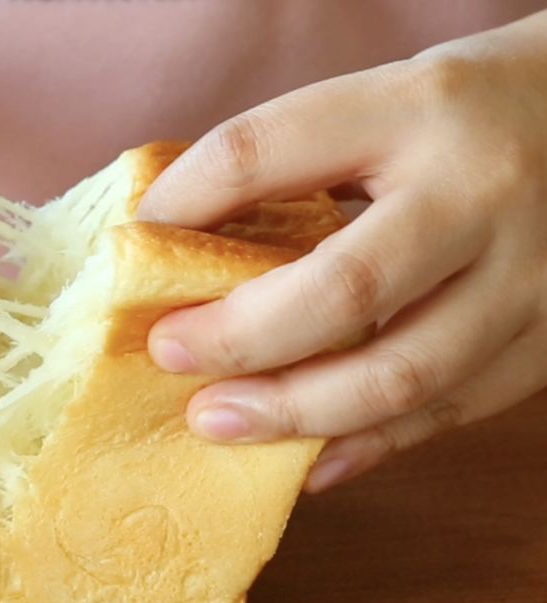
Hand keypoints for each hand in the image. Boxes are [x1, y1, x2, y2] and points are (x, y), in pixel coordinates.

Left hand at [137, 10, 546, 491]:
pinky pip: (447, 413)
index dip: (185, 199)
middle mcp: (480, 194)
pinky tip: (304, 460)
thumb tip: (179, 234)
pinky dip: (365, 444)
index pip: (265, 152)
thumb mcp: (387, 98)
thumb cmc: (471, 109)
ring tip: (215, 421)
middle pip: (342, 289)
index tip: (138, 236)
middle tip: (168, 353)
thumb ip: (298, 158)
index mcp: (418, 108)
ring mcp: (527, 278)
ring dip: (293, 412)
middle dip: (238, 337)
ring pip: (400, 375)